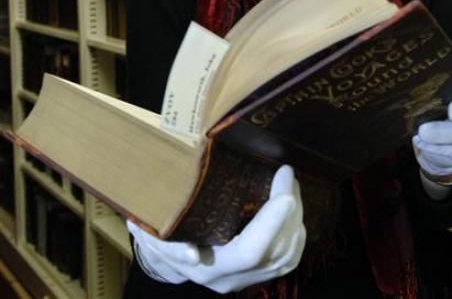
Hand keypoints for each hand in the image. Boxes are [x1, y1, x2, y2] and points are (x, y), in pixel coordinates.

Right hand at [127, 165, 305, 292]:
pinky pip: (288, 258)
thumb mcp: (152, 231)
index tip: (283, 185)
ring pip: (287, 256)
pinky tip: (292, 206)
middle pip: (275, 251)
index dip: (271, 221)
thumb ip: (166, 243)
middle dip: (289, 210)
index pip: (250, 252)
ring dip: (296, 218)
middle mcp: (230, 279)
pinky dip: (296, 231)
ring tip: (290, 185)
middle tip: (287, 174)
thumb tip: (193, 256)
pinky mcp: (257, 273)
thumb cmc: (157, 232)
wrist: (163, 251)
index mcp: (208, 268)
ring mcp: (246, 279)